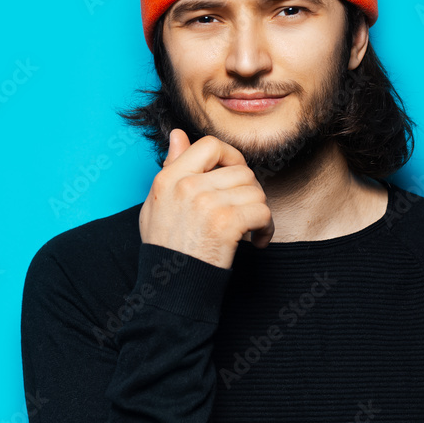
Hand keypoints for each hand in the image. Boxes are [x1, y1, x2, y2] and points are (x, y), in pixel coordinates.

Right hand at [139, 129, 274, 268]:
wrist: (172, 287)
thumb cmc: (166, 247)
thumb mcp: (157, 203)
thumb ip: (169, 167)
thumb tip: (179, 135)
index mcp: (169, 178)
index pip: (210, 145)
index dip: (230, 157)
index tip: (233, 176)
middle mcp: (187, 186)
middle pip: (241, 170)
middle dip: (249, 192)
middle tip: (244, 212)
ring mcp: (207, 203)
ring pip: (255, 191)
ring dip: (259, 212)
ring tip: (249, 230)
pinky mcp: (226, 223)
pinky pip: (263, 212)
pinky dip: (266, 229)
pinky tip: (256, 241)